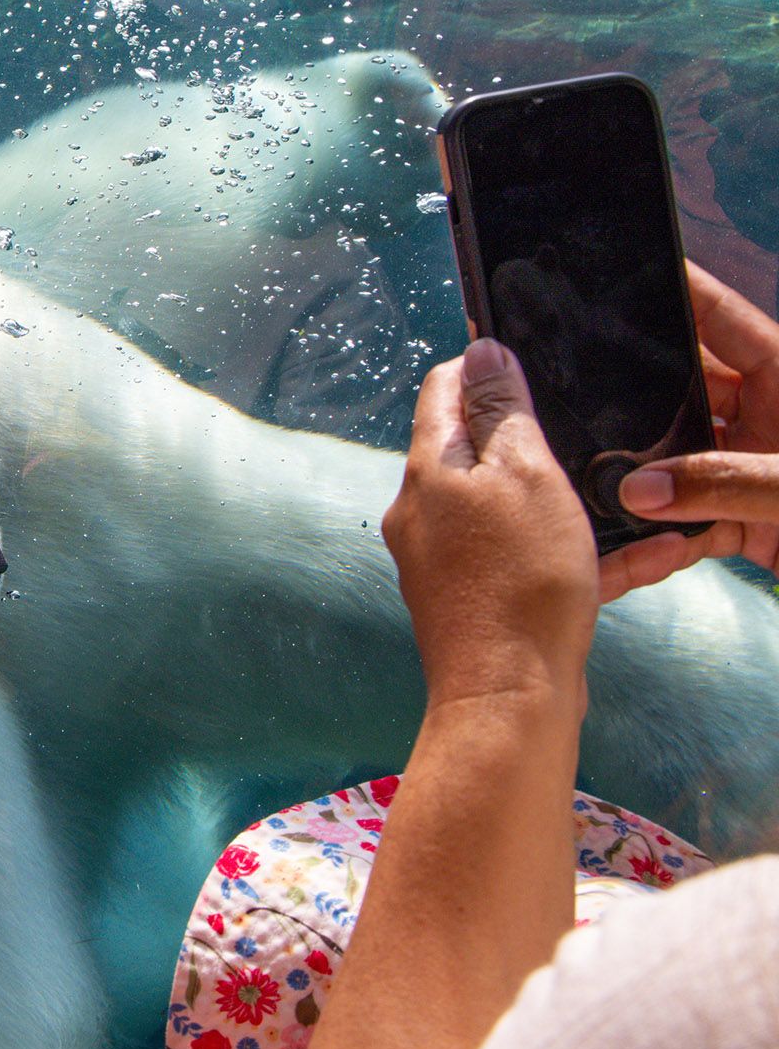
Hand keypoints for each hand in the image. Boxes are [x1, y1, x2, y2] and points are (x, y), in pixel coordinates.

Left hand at [382, 339, 598, 710]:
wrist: (508, 695)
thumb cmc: (519, 580)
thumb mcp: (525, 473)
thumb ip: (503, 411)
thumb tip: (480, 353)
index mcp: (427, 469)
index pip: (442, 392)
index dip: (483, 369)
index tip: (522, 366)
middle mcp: (420, 511)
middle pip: (471, 452)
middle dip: (528, 442)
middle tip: (581, 440)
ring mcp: (440, 559)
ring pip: (505, 511)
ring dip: (560, 504)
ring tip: (613, 507)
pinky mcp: (469, 600)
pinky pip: (520, 561)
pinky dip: (567, 555)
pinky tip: (628, 559)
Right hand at [601, 263, 778, 598]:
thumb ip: (725, 484)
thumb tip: (636, 490)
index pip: (720, 318)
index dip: (674, 291)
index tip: (616, 271)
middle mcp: (768, 416)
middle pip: (682, 391)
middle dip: (633, 402)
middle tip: (575, 403)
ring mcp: (757, 470)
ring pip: (676, 461)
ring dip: (642, 481)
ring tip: (590, 485)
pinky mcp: (754, 524)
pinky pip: (691, 522)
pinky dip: (661, 539)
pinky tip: (628, 551)